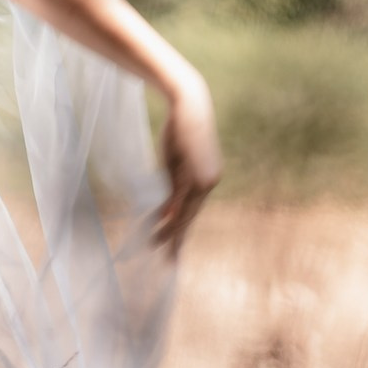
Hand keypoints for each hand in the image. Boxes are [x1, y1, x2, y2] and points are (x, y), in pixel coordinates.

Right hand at [155, 64, 220, 253]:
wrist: (189, 104)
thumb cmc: (181, 129)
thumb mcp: (175, 163)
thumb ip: (173, 189)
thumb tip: (165, 215)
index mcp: (207, 181)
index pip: (191, 214)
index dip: (180, 233)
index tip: (172, 252)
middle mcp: (208, 183)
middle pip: (189, 218)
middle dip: (176, 241)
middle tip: (168, 263)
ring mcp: (201, 178)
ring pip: (184, 213)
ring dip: (170, 232)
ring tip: (158, 249)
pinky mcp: (191, 172)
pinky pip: (177, 199)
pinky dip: (169, 213)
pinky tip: (162, 225)